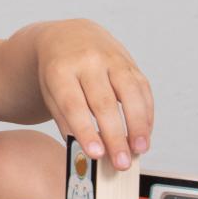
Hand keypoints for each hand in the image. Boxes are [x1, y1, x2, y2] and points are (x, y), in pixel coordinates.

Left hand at [33, 19, 152, 171]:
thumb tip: (87, 153)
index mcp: (60, 69)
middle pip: (104, 102)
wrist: (68, 35)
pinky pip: (142, 87)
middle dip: (115, 136)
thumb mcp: (50, 93)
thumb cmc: (57, 72)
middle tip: (121, 163)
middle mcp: (87, 61)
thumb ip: (67, 122)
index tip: (96, 154)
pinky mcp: (129, 61)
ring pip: (130, 93)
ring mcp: (111, 58)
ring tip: (140, 149)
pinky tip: (145, 133)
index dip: (86, 130)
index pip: (74, 104)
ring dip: (138, 125)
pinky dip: (146, 112)